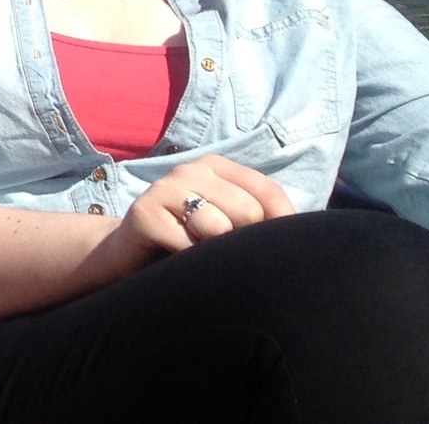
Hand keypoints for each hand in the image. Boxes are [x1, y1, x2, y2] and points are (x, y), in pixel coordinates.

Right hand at [103, 155, 295, 274]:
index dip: (281, 227)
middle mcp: (189, 169)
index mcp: (215, 166)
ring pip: (219, 229)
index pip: (269, 193)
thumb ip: (260, 218)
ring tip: (197, 253)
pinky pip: (189, 246)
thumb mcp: (228, 223)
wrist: (128, 254)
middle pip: (248, 212)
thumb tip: (300, 234)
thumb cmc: (190, 240)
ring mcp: (163, 188)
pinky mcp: (143, 214)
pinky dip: (190, 262)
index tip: (268, 250)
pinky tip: (177, 258)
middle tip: (219, 250)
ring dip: (213, 253)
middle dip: (241, 242)